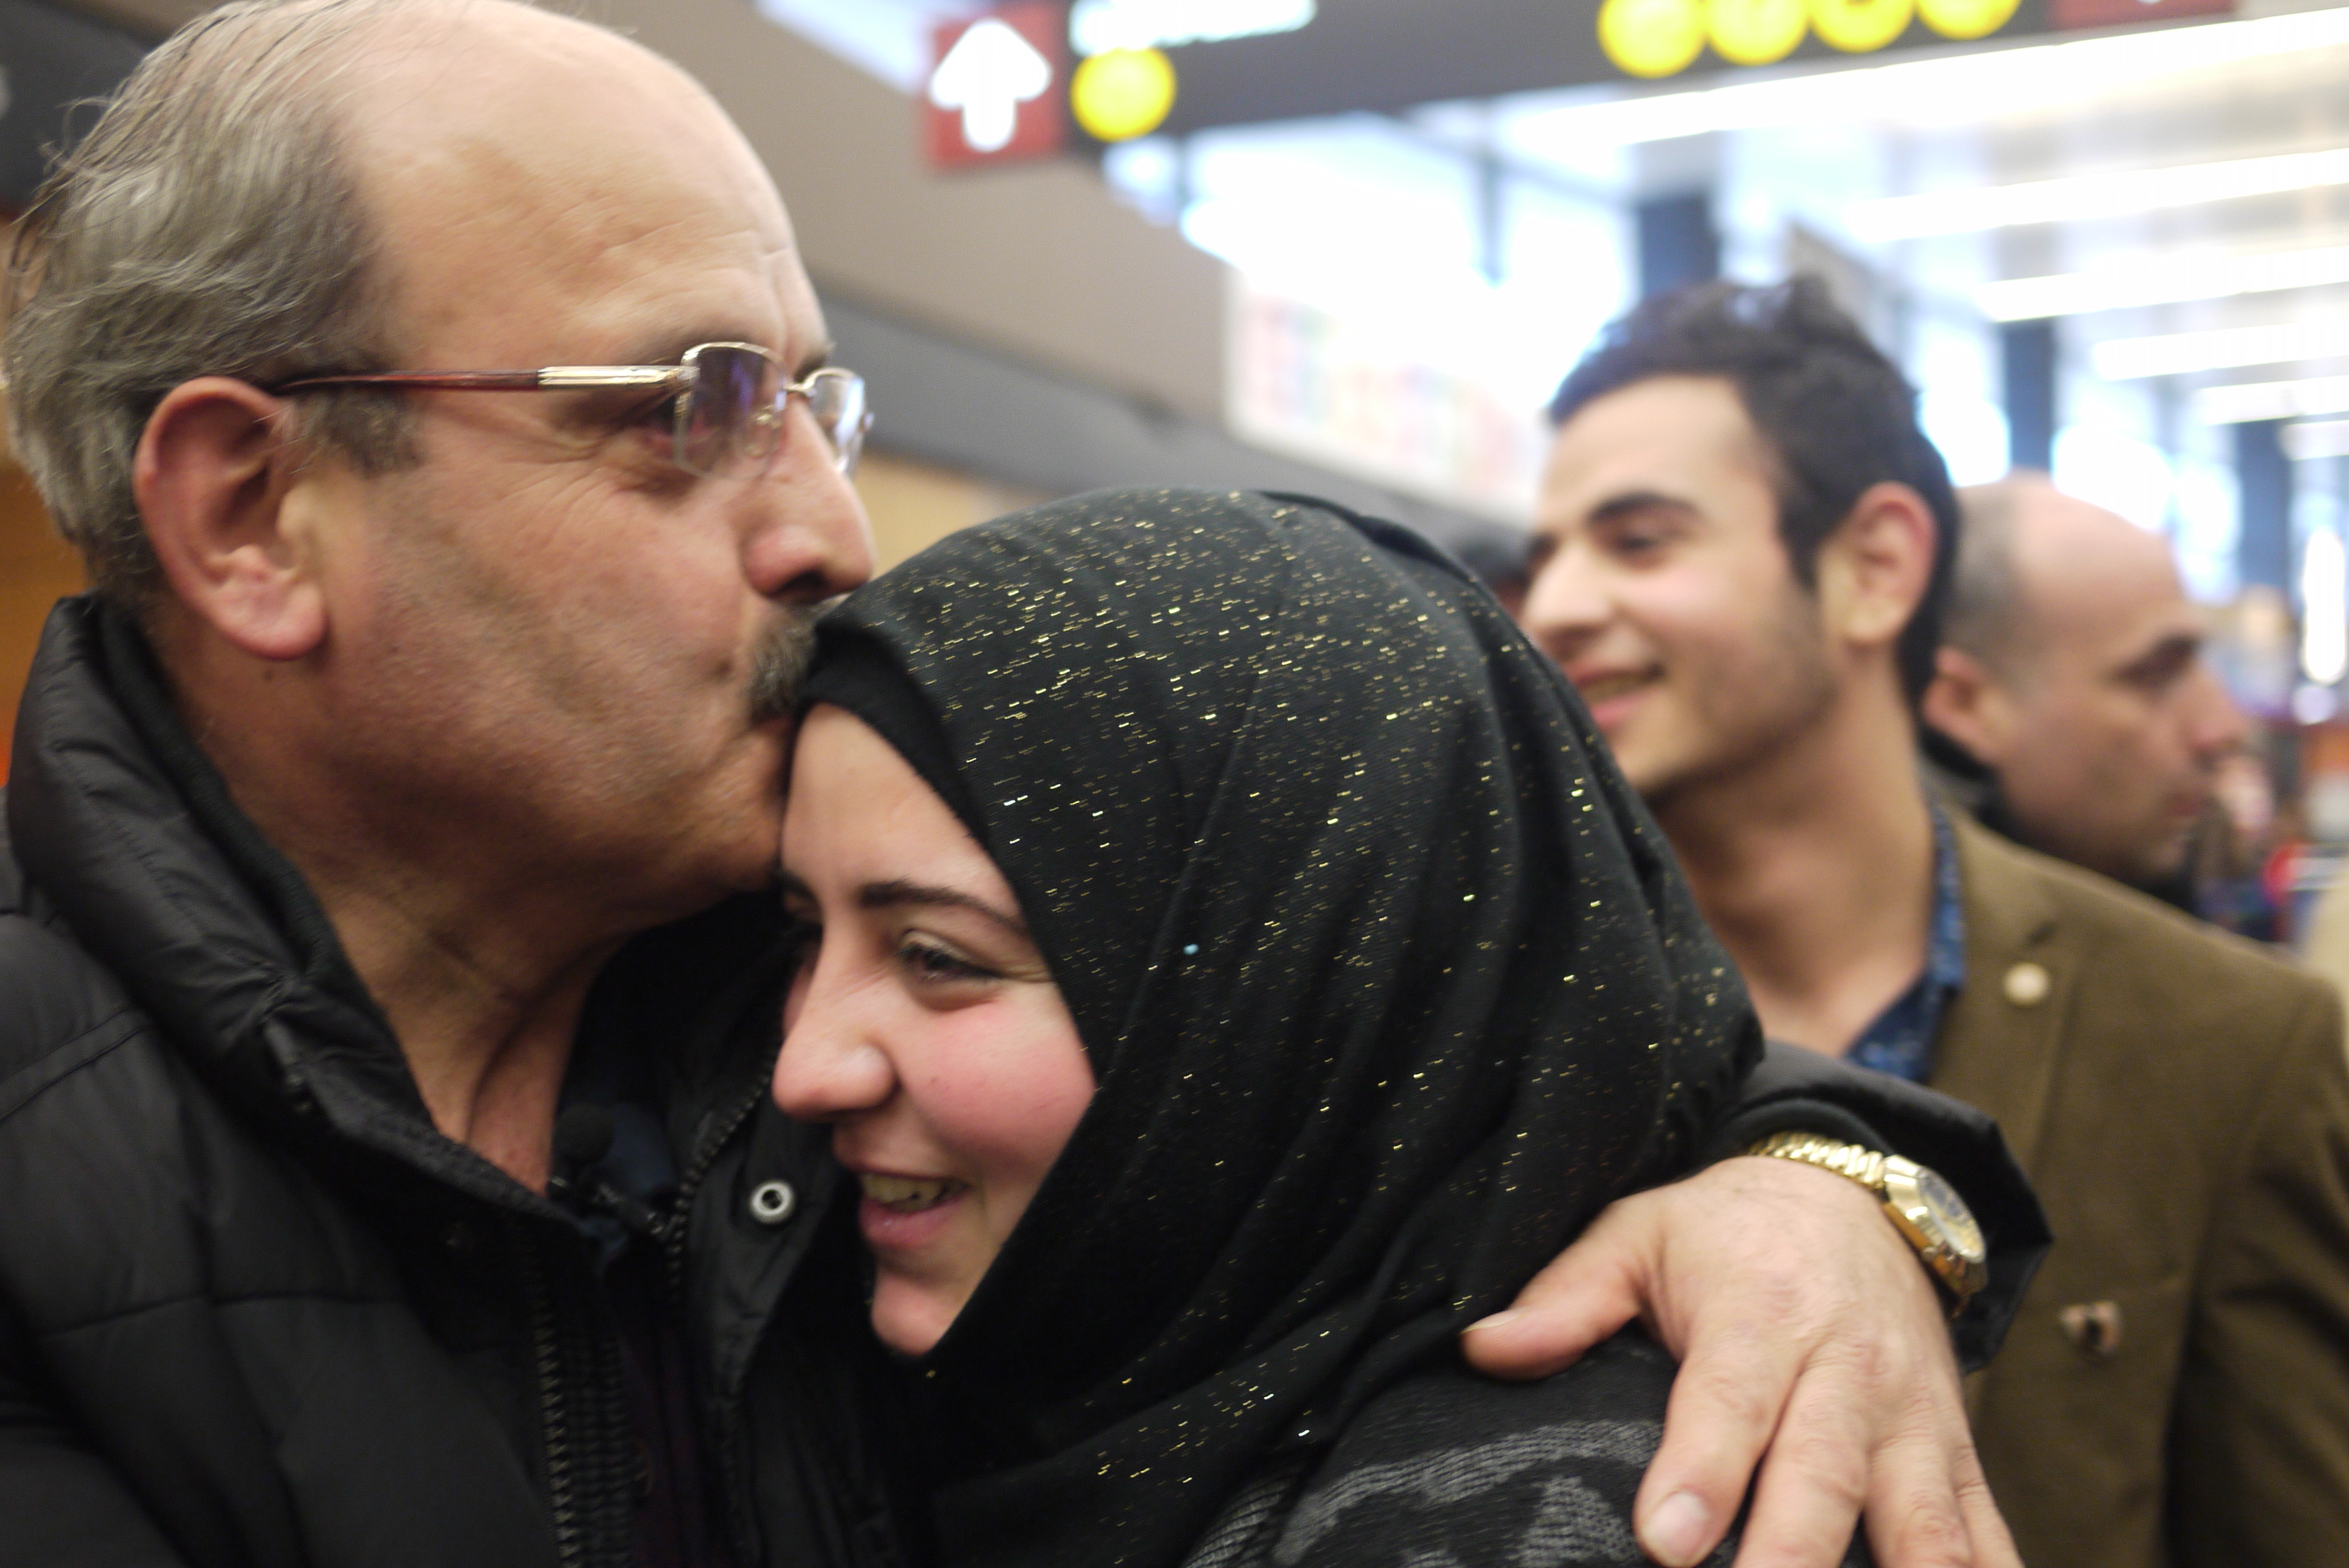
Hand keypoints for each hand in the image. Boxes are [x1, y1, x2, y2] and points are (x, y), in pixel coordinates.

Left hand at [1460, 1156, 2016, 1567]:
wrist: (1852, 1197)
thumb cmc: (1722, 1233)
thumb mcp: (1635, 1234)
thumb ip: (1564, 1298)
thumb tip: (1481, 1347)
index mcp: (1761, 1314)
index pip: (1728, 1402)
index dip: (1701, 1474)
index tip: (1665, 1544)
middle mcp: (1847, 1370)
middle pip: (1825, 1475)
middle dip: (1793, 1556)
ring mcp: (1913, 1419)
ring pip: (1924, 1519)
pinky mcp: (1955, 1452)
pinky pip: (1988, 1532)